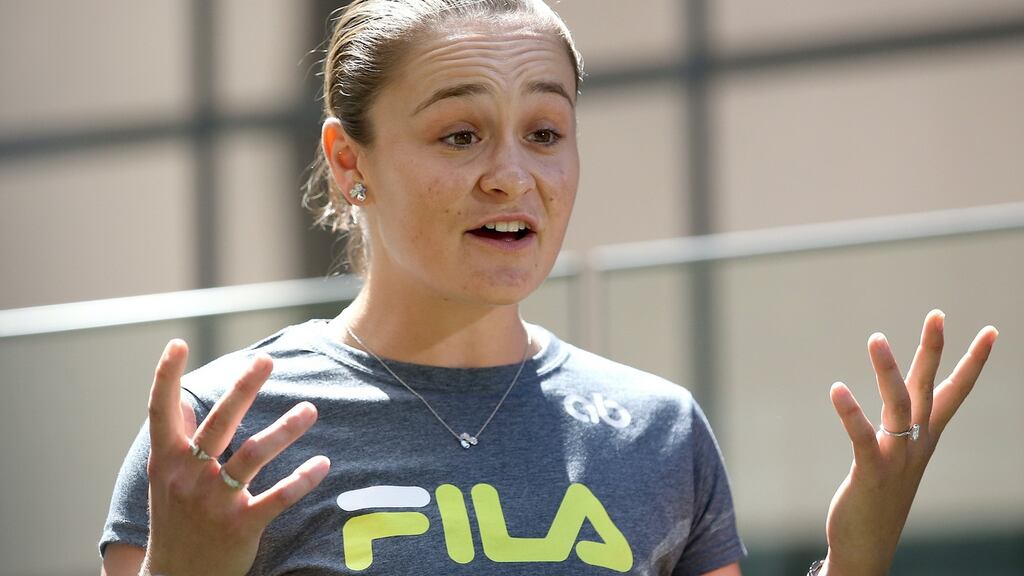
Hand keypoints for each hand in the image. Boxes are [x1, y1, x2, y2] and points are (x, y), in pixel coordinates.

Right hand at [143, 339, 330, 575]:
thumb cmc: (174, 519)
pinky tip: (322, 463)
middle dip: (242, 389)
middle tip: (266, 360)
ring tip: (310, 410)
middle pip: (218, 425)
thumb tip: (184, 399)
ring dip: (284, 429)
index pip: (160, 411)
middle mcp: (188, 477)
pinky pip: (277, 497)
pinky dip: (302, 479)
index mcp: (166, 461)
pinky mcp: (241, 526)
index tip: (177, 342)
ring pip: (252, 456)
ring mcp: (214, 502)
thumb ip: (175, 439)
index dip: (164, 376)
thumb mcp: (164, 479)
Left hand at [820, 310, 997, 575]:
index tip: (991, 331)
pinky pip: (863, 437)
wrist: (869, 545)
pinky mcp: (872, 472)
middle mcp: (917, 444)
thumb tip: (904, 397)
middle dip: (935, 351)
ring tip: (876, 337)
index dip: (973, 362)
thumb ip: (902, 425)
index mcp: (926, 437)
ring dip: (888, 370)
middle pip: (930, 389)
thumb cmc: (880, 495)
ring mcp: (898, 458)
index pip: (955, 392)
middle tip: (937, 314)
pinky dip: (851, 412)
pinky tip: (837, 389)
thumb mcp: (898, 454)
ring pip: (899, 406)